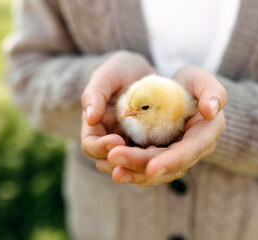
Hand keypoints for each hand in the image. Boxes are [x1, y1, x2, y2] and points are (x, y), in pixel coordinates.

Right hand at [81, 51, 154, 173]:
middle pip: (109, 163)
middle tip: (138, 157)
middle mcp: (110, 140)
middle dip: (121, 163)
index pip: (90, 146)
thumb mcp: (108, 74)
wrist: (145, 72)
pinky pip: (150, 159)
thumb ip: (95, 93)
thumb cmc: (122, 69)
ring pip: (130, 166)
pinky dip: (155, 160)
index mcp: (95, 127)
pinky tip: (168, 155)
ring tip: (155, 158)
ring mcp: (130, 144)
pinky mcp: (148, 145)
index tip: (116, 140)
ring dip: (140, 167)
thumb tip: (90, 119)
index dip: (100, 148)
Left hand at [107, 66, 226, 185]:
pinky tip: (114, 166)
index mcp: (207, 133)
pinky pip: (146, 167)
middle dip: (142, 165)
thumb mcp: (200, 79)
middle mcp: (193, 150)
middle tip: (115, 157)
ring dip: (133, 172)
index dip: (172, 161)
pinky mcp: (161, 156)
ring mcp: (176, 155)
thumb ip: (212, 91)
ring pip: (156, 172)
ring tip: (113, 170)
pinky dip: (131, 168)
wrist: (178, 91)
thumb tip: (211, 112)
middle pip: (168, 165)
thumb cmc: (190, 82)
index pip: (190, 151)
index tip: (152, 169)